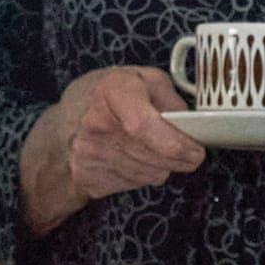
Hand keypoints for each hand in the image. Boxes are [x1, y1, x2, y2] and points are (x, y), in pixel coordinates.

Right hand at [19, 65, 203, 232]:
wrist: (67, 122)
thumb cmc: (112, 96)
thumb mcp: (143, 80)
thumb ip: (170, 99)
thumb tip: (189, 128)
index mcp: (113, 89)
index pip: (144, 126)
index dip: (175, 144)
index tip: (196, 151)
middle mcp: (96, 122)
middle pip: (153, 156)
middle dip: (181, 159)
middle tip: (191, 153)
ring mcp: (89, 152)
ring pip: (149, 175)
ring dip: (162, 166)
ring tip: (155, 149)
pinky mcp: (88, 176)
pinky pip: (135, 184)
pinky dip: (144, 175)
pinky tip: (136, 158)